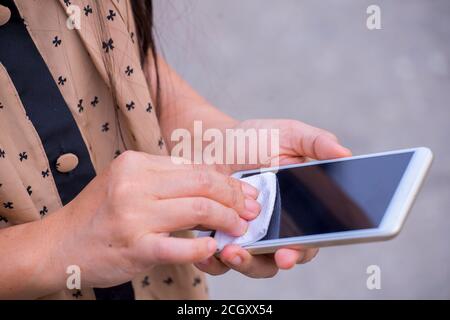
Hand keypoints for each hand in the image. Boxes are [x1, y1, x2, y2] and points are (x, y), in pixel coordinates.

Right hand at [56, 151, 260, 287]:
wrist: (59, 245)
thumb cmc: (99, 215)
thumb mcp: (127, 184)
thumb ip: (164, 180)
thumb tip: (211, 184)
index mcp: (136, 163)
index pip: (195, 167)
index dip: (227, 180)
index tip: (246, 191)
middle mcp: (135, 183)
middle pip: (202, 183)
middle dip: (235, 196)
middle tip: (252, 209)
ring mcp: (134, 214)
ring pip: (198, 209)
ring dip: (227, 219)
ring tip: (240, 228)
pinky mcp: (135, 246)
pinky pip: (179, 246)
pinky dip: (202, 248)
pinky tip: (214, 248)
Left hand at [196, 119, 351, 277]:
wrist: (217, 142)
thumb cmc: (257, 139)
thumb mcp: (290, 134)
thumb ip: (317, 142)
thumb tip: (345, 153)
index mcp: (298, 210)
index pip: (309, 240)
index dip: (304, 250)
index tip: (292, 251)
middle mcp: (276, 228)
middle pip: (283, 258)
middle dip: (278, 261)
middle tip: (275, 257)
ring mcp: (248, 235)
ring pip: (254, 264)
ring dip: (245, 264)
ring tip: (232, 251)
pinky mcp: (222, 236)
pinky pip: (219, 260)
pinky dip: (214, 262)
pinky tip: (209, 252)